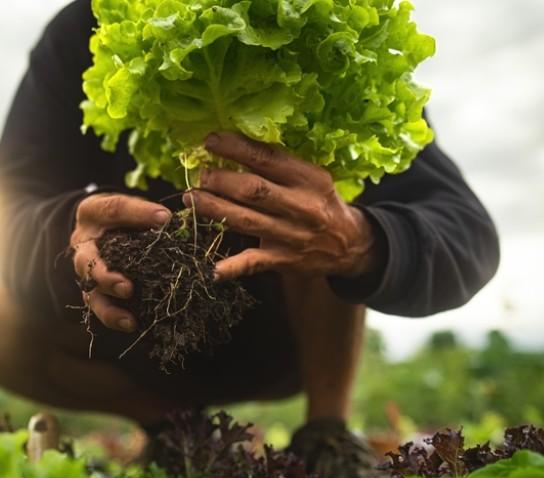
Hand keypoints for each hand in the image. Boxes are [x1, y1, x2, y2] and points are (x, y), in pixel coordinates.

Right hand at [71, 193, 170, 331]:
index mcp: (92, 213)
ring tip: (128, 320)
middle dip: (107, 278)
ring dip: (109, 308)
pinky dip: (114, 318)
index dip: (138, 213)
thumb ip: (145, 212)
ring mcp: (86, 271)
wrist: (102, 229)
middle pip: (88, 263)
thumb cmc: (121, 216)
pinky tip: (133, 324)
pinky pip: (100, 307)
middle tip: (127, 288)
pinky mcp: (93, 290)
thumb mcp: (131, 206)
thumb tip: (166, 220)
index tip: (164, 218)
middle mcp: (83, 244)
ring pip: (91, 293)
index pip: (113, 210)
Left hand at [184, 132, 384, 282]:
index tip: (210, 141)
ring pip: (246, 221)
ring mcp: (291, 235)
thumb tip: (235, 147)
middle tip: (200, 175)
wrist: (351, 244)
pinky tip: (209, 269)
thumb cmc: (322, 202)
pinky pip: (252, 263)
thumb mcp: (312, 177)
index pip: (268, 158)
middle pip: (253, 190)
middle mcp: (301, 206)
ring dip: (214, 210)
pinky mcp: (283, 260)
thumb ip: (280, 166)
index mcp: (309, 178)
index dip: (236, 148)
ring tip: (192, 200)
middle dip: (220, 181)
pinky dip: (230, 267)